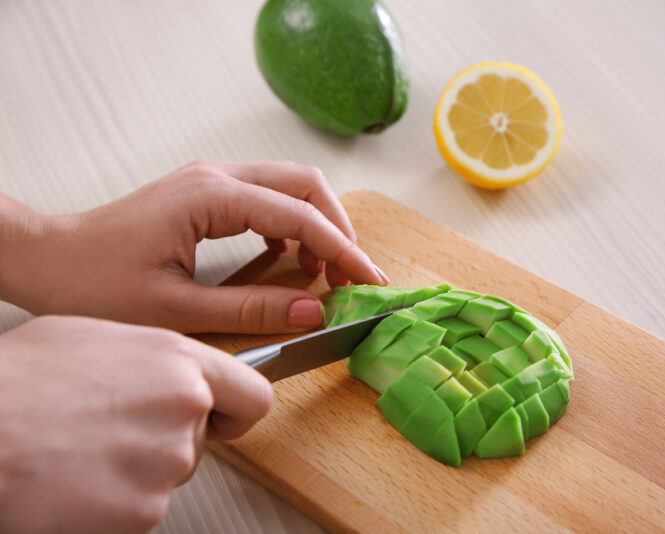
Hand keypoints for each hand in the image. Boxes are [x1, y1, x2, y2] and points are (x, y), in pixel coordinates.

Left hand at [0, 160, 388, 333]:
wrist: (46, 257)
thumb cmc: (93, 282)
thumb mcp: (176, 309)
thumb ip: (252, 308)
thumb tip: (313, 311)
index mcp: (212, 196)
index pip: (300, 214)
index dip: (342, 250)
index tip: (368, 281)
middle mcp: (216, 176)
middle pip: (305, 184)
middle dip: (339, 228)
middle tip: (353, 276)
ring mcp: (211, 179)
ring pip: (290, 185)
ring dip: (318, 223)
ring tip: (324, 272)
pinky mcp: (206, 192)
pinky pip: (267, 196)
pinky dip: (291, 224)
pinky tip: (289, 257)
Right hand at [0, 315, 271, 532]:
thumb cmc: (18, 381)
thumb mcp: (93, 338)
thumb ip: (152, 358)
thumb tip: (167, 373)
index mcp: (178, 362)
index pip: (252, 395)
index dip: (236, 410)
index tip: (222, 418)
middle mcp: (184, 411)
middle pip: (201, 440)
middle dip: (166, 439)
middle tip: (111, 430)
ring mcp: (166, 465)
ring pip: (168, 474)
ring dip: (136, 470)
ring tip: (83, 450)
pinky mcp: (142, 512)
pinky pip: (140, 508)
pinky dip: (113, 502)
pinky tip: (77, 479)